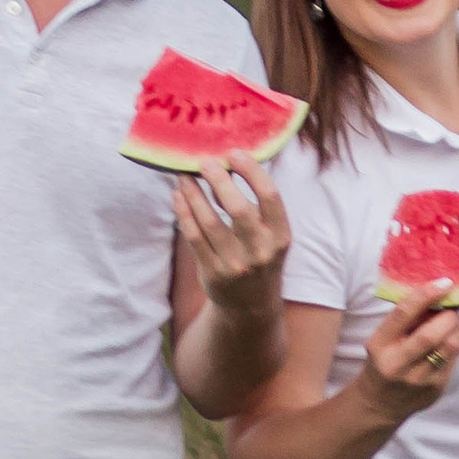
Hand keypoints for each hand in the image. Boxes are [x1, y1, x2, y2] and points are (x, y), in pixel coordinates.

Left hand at [171, 152, 288, 311]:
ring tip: (184, 176)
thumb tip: (226, 165)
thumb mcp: (269, 235)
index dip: (252, 171)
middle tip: (204, 162)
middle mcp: (261, 251)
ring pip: (209, 221)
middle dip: (219, 180)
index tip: (234, 153)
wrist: (251, 305)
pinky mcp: (212, 273)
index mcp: (280, 236)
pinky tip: (178, 196)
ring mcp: (235, 264)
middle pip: (238, 208)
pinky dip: (184, 212)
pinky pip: (193, 236)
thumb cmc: (259, 257)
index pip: (270, 196)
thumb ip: (254, 206)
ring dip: (193, 193)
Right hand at [358, 285, 458, 419]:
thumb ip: (406, 318)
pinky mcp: (436, 390)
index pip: (404, 314)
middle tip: (452, 307)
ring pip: (451, 347)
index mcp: (380, 345)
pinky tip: (450, 339)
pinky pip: (455, 359)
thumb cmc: (384, 361)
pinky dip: (456, 343)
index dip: (426, 295)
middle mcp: (397, 364)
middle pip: (432, 334)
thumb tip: (437, 293)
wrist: (380, 404)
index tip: (444, 283)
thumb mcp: (383, 338)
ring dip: (458, 328)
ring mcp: (418, 380)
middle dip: (449, 315)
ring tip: (453, 321)